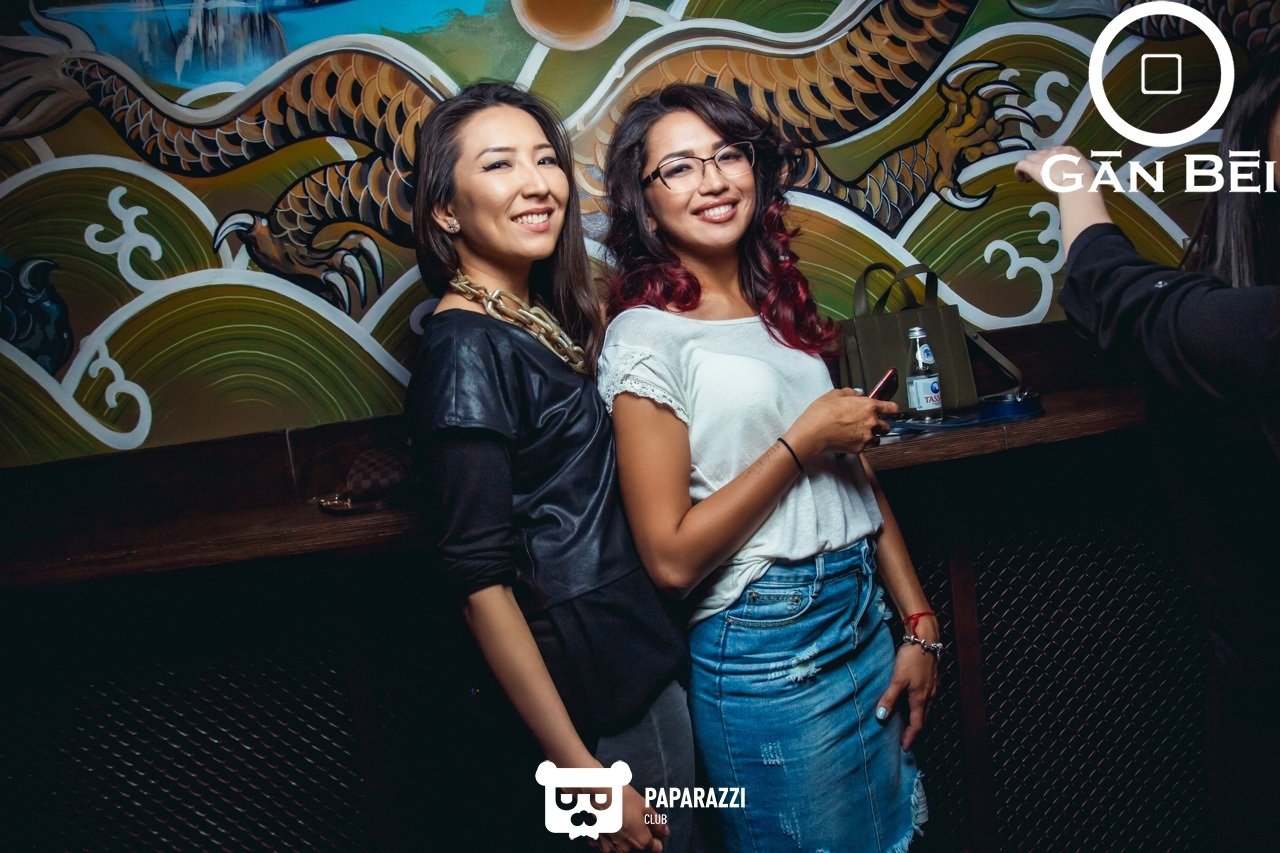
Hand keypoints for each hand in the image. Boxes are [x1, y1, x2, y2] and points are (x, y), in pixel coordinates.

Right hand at [590, 785, 667, 852]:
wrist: (593, 791)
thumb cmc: (620, 796)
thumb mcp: (644, 806)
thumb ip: (656, 822)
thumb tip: (664, 832)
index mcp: (640, 841)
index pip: (656, 847)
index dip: (657, 837)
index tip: (654, 829)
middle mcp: (625, 849)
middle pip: (638, 848)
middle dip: (639, 836)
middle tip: (634, 818)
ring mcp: (608, 847)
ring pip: (621, 847)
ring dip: (623, 838)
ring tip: (619, 819)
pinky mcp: (595, 843)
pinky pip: (606, 844)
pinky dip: (608, 837)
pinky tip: (607, 823)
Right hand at [785, 388, 897, 460]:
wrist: (813, 433)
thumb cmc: (822, 412)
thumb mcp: (835, 394)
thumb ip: (851, 393)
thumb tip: (857, 394)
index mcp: (868, 406)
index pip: (891, 408)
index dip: (891, 409)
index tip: (890, 410)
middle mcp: (871, 422)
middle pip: (886, 426)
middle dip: (880, 424)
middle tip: (868, 423)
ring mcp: (866, 437)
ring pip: (877, 439)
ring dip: (872, 436)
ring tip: (859, 433)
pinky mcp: (859, 449)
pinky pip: (865, 447)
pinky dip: (859, 444)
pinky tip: (849, 439)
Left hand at [874, 619, 939, 749]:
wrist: (926, 639)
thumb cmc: (911, 658)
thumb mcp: (898, 679)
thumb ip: (889, 698)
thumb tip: (881, 717)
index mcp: (920, 698)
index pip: (917, 725)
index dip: (911, 737)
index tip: (905, 748)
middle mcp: (929, 696)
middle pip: (923, 718)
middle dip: (915, 731)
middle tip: (905, 739)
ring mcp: (932, 688)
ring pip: (926, 709)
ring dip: (918, 719)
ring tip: (908, 724)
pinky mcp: (932, 680)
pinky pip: (927, 699)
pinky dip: (920, 707)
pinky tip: (913, 703)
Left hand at [1014, 145, 1095, 193]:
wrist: (1078, 182)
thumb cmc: (1086, 180)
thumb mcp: (1086, 169)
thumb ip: (1079, 169)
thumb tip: (1079, 176)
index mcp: (1068, 150)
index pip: (1054, 151)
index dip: (1050, 160)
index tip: (1051, 170)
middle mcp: (1054, 151)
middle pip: (1041, 153)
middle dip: (1039, 162)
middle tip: (1040, 176)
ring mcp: (1043, 158)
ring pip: (1030, 157)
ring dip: (1029, 166)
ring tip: (1030, 179)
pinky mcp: (1034, 167)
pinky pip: (1021, 165)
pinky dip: (1019, 171)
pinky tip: (1021, 179)